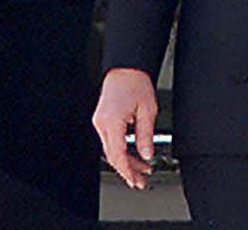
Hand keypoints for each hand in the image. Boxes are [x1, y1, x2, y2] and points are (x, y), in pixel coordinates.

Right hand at [92, 67, 158, 189]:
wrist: (126, 68)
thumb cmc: (136, 82)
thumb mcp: (148, 110)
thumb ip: (146, 135)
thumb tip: (147, 154)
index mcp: (112, 121)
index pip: (118, 154)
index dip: (127, 170)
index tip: (136, 179)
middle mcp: (102, 123)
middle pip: (112, 155)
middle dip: (127, 170)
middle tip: (140, 180)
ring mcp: (99, 122)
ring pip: (111, 149)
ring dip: (125, 160)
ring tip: (141, 169)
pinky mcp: (102, 120)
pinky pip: (110, 141)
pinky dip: (121, 149)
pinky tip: (132, 155)